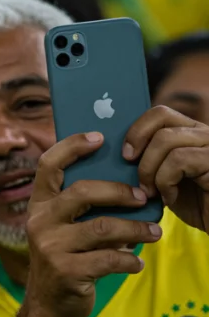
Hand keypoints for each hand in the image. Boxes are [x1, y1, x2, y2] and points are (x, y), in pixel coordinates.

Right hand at [23, 132, 161, 316]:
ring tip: (155, 232)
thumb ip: (84, 209)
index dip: (72, 146)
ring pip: (103, 228)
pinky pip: (109, 259)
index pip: (48, 165)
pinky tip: (137, 263)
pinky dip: (129, 260)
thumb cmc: (65, 259)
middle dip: (120, 192)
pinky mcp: (65, 272)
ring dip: (136, 229)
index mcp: (39, 206)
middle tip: (145, 197)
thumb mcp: (64, 229)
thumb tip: (130, 186)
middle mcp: (39, 222)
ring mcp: (49, 247)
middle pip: (82, 192)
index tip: (100, 137)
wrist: (48, 306)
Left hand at [124, 105, 208, 231]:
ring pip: (166, 139)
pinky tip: (170, 197)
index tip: (126, 155)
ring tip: (152, 192)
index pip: (160, 112)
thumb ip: (151, 157)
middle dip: (140, 148)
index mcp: (191, 132)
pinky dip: (166, 181)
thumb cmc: (190, 204)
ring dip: (150, 169)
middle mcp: (205, 133)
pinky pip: (179, 160)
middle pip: (161, 120)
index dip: (137, 130)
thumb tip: (115, 148)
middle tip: (137, 177)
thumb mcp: (165, 176)